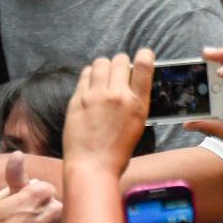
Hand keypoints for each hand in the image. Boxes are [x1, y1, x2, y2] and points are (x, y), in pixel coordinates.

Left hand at [63, 50, 153, 173]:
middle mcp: (118, 95)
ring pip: (101, 63)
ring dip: (103, 66)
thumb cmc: (117, 154)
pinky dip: (89, 75)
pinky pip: (85, 75)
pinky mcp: (78, 99)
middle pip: (120, 60)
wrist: (92, 167)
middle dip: (120, 63)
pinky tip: (90, 85)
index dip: (144, 55)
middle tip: (117, 72)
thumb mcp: (136, 127)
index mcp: (137, 104)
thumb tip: (130, 86)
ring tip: (102, 77)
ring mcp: (96, 96)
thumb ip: (134, 104)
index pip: (144, 66)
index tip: (143, 55)